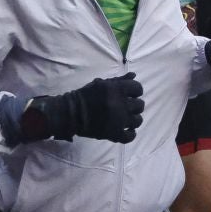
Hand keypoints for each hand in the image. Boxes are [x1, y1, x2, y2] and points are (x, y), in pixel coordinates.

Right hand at [24, 72, 145, 142]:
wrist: (71, 113)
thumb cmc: (86, 95)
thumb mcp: (101, 84)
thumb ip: (119, 80)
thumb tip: (134, 75)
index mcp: (116, 89)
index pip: (138, 88)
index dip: (135, 91)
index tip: (130, 95)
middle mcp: (120, 104)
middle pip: (140, 105)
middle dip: (134, 105)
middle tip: (126, 107)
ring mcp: (118, 121)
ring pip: (138, 120)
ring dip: (133, 119)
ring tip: (127, 119)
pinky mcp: (114, 134)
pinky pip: (130, 136)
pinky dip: (130, 134)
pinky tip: (126, 130)